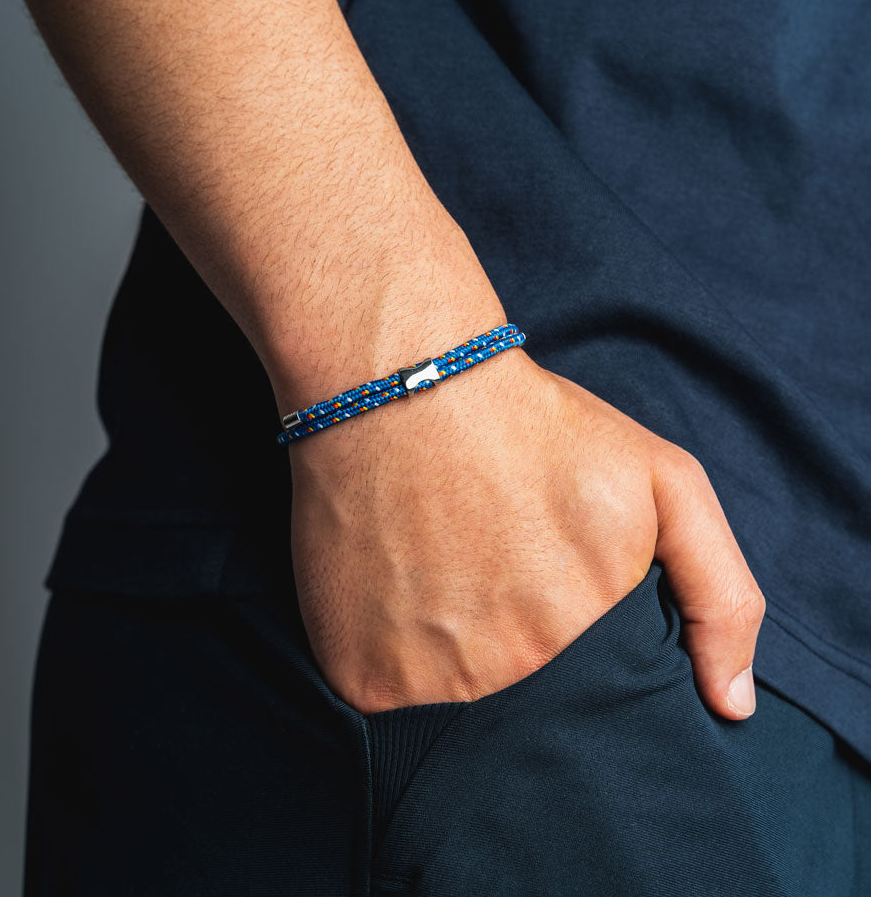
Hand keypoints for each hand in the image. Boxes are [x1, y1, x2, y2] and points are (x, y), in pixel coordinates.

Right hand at [287, 342, 764, 720]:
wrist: (406, 389)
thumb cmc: (536, 429)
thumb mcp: (663, 482)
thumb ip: (719, 594)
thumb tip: (731, 704)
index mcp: (589, 641)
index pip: (595, 695)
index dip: (572, 645)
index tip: (545, 587)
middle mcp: (511, 678)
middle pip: (522, 701)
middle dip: (511, 645)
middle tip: (489, 566)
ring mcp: (429, 684)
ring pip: (452, 702)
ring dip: (447, 651)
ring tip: (441, 569)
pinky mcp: (362, 678)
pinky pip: (387, 693)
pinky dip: (391, 652)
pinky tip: (395, 586)